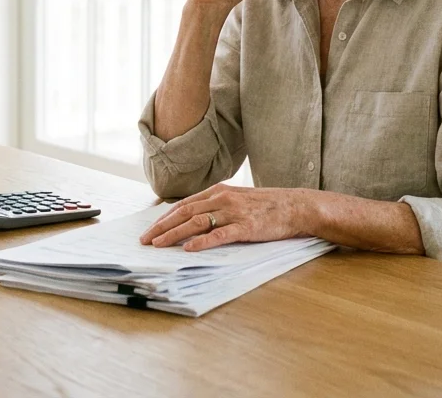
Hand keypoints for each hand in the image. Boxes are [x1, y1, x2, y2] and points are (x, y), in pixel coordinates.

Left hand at [138, 184, 313, 251]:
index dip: (164, 218)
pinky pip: (220, 235)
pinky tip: (189, 248)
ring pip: (197, 222)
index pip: (184, 205)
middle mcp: (223, 199)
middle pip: (184, 212)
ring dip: (174, 234)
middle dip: (162, 227)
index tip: (149, 230)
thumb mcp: (238, 200)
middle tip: (145, 240)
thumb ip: (217, 207)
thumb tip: (193, 219)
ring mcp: (234, 213)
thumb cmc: (267, 205)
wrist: (296, 206)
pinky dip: (202, 242)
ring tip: (159, 244)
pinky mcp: (246, 227)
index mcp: (219, 192)